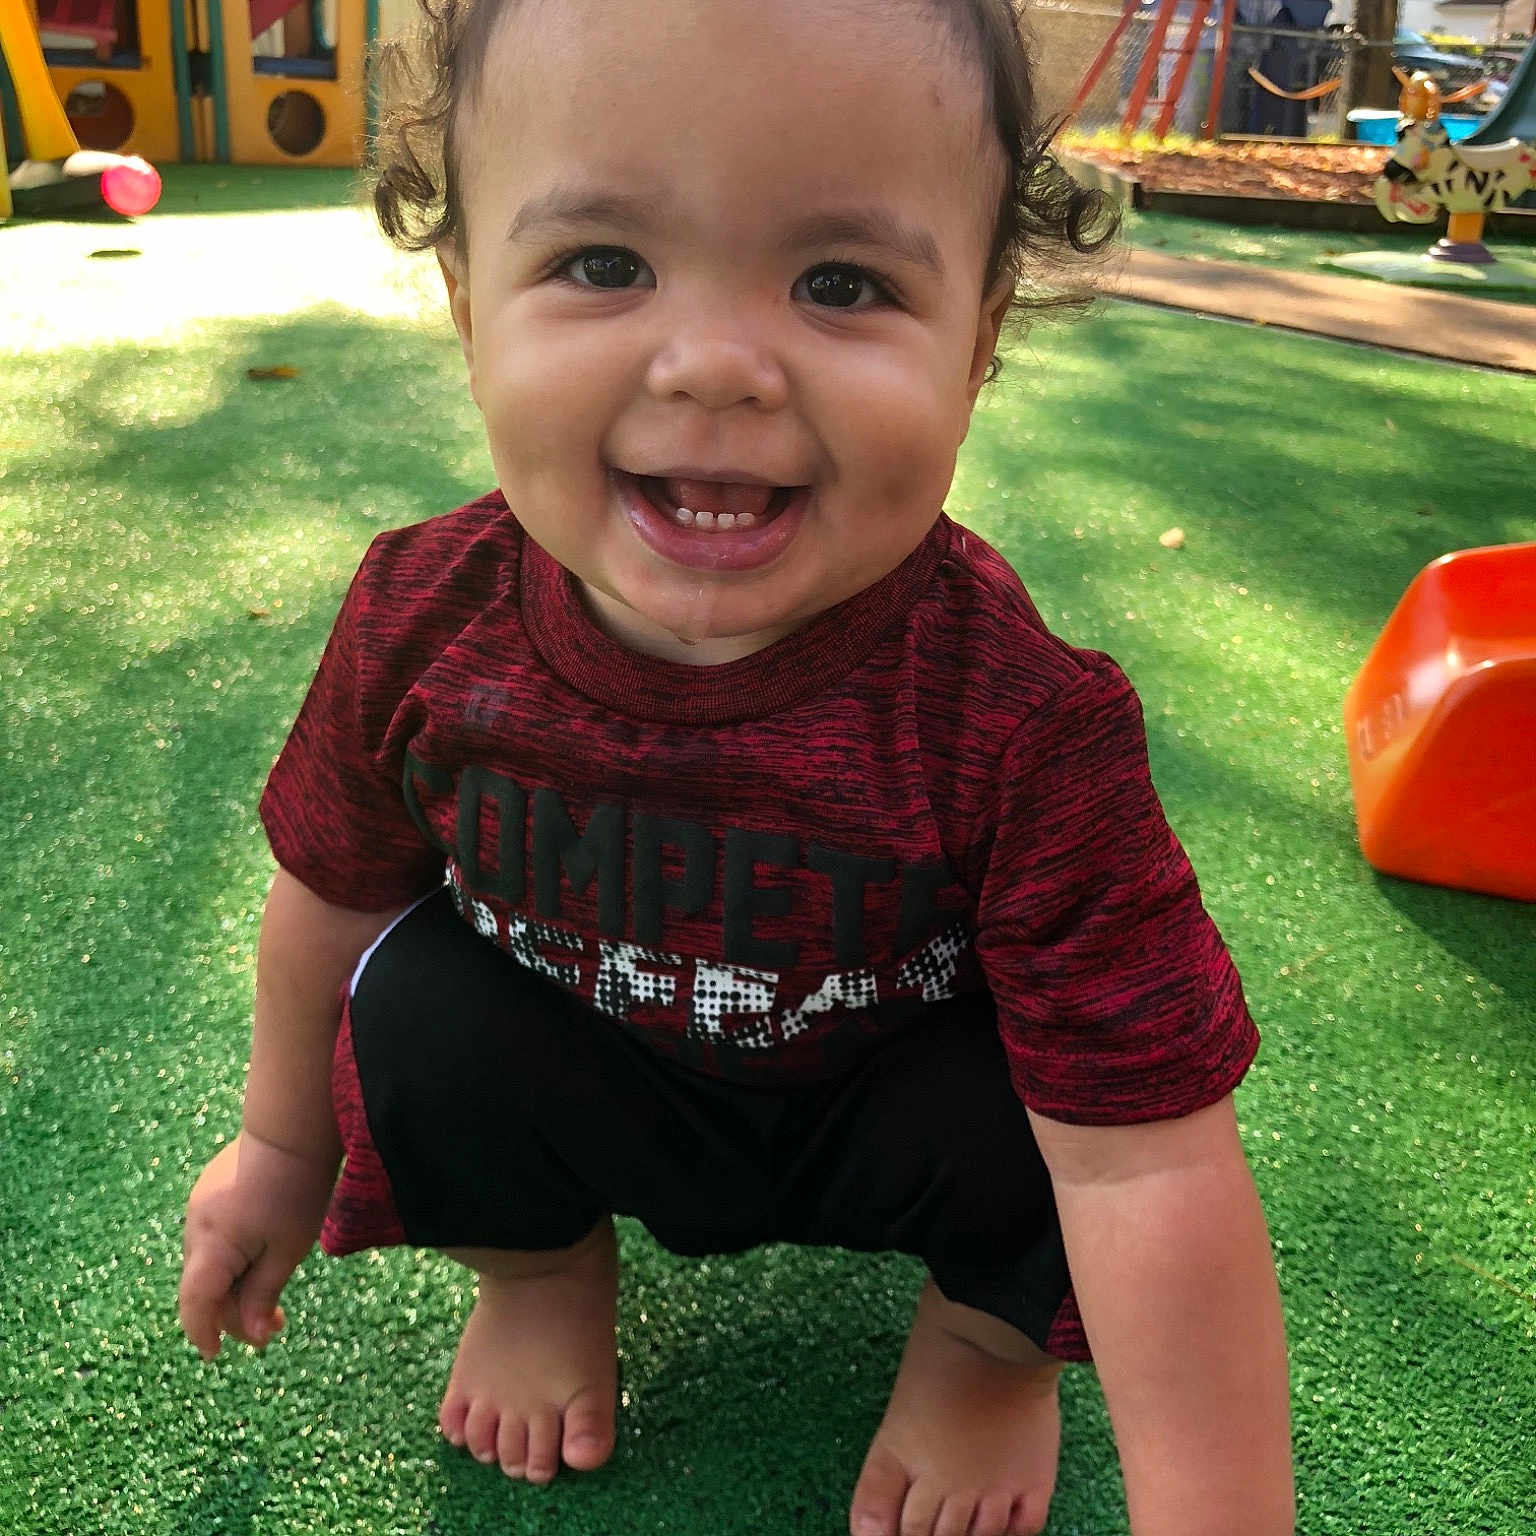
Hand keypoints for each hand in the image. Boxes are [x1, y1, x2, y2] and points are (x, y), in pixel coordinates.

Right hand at [178, 1131, 337, 1359]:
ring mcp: (199, 1206)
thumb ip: (263, 1294)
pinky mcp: (209, 1192)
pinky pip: (213, 1239)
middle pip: (203, 1288)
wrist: (292, 1128)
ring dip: (235, 1285)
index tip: (217, 1355)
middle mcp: (195, 1227)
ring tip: (276, 1297)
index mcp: (212, 1246)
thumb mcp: (288, 1249)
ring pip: (208, 1264)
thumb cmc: (296, 1189)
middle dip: (235, 1313)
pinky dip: (232, 1258)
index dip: (203, 1333)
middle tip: (276, 1327)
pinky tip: (262, 1257)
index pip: (194, 1304)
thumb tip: (251, 1336)